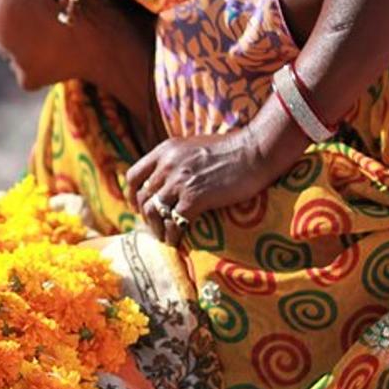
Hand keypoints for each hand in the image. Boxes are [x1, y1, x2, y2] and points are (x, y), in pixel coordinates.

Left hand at [125, 128, 274, 244]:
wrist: (255, 151)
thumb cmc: (232, 150)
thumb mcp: (194, 147)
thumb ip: (177, 160)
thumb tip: (169, 178)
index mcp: (165, 151)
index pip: (133, 175)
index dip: (132, 195)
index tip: (138, 207)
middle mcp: (167, 165)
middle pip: (142, 197)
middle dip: (146, 217)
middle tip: (156, 228)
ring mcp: (180, 181)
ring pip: (154, 212)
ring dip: (157, 229)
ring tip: (165, 237)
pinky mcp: (195, 197)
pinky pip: (174, 222)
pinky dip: (173, 236)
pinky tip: (178, 241)